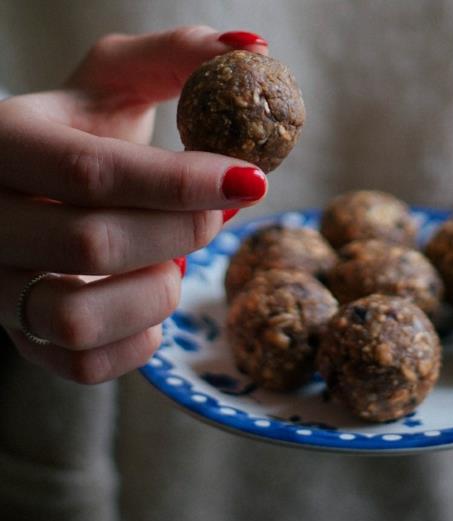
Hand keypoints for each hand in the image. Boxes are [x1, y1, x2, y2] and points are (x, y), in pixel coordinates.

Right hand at [0, 26, 268, 382]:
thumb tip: (253, 48)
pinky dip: (139, 337)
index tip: (252, 178)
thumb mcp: (114, 80)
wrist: (29, 187)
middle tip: (216, 212)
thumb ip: (177, 56)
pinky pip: (86, 364)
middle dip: (181, 232)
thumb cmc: (81, 130)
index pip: (96, 172)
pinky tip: (149, 296)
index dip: (184, 181)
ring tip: (168, 259)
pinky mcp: (22, 338)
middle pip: (96, 244)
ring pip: (79, 318)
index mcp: (5, 143)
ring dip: (155, 293)